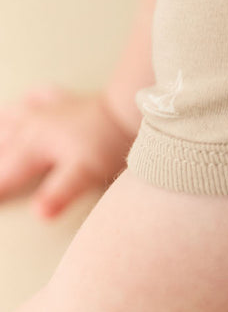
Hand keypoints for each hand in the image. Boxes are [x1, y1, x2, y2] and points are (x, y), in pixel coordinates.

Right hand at [0, 85, 131, 220]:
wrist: (130, 107)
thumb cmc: (108, 141)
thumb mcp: (84, 174)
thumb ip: (59, 194)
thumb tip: (38, 214)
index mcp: (32, 147)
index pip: (3, 176)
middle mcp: (32, 126)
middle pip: (2, 149)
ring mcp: (47, 110)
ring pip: (10, 120)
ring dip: (1, 133)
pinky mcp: (63, 101)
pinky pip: (36, 96)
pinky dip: (26, 102)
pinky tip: (25, 101)